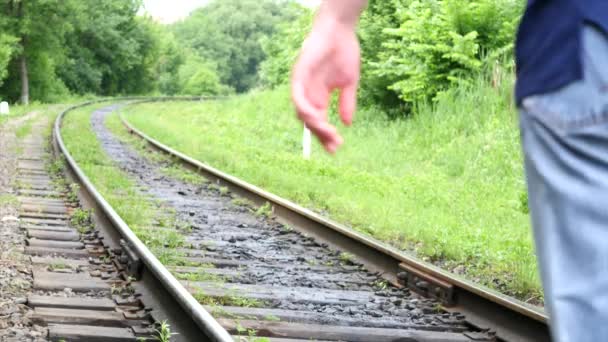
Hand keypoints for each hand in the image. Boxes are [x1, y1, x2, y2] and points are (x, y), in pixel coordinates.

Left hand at [291, 13, 360, 153]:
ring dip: (314, 125)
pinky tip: (315, 118)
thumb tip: (347, 124)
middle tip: (333, 146)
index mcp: (319, 96)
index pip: (319, 121)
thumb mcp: (349, 83)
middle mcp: (308, 92)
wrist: (341, 30)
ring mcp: (302, 84)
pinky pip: (297, 96)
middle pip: (310, 121)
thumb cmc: (344, 52)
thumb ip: (346, 103)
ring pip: (302, 112)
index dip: (326, 135)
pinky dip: (304, 108)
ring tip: (328, 135)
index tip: (335, 148)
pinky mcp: (298, 74)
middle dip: (321, 135)